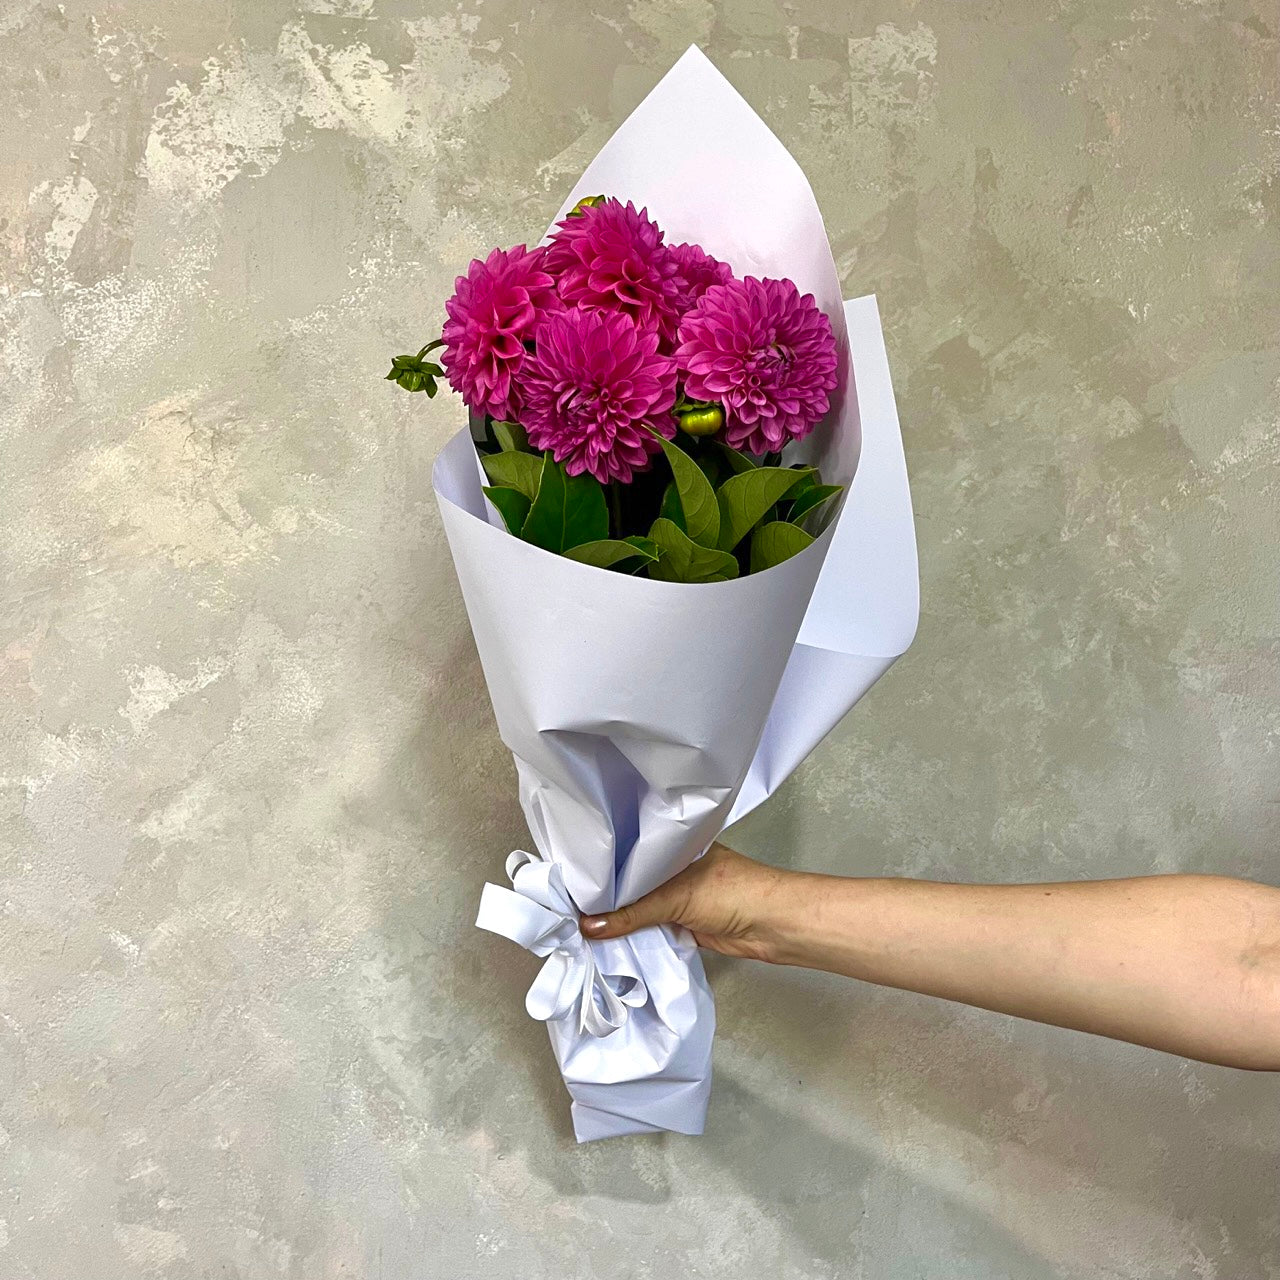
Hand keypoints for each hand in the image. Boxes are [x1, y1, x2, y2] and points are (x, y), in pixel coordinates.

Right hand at [579, 842, 796, 961]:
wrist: (772, 926)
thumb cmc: (733, 892)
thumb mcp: (675, 896)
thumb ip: (631, 913)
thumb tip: (587, 926)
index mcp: (672, 847)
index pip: (628, 853)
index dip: (602, 865)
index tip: (569, 878)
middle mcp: (672, 869)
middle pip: (631, 884)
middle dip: (606, 896)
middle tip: (566, 905)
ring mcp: (678, 897)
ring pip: (639, 908)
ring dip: (618, 919)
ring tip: (577, 925)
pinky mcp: (683, 924)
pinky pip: (650, 928)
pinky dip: (634, 936)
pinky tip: (607, 941)